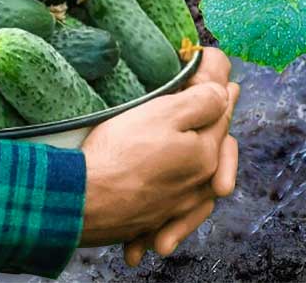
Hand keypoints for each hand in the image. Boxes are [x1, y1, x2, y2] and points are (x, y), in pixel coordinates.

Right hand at [120, 48, 239, 264]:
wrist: (80, 201)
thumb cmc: (119, 152)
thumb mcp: (163, 113)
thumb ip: (201, 101)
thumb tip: (225, 93)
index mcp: (206, 157)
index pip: (221, 116)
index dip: (222, 93)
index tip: (225, 80)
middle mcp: (197, 187)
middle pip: (214, 151)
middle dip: (220, 130)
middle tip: (222, 109)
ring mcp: (174, 209)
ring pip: (200, 186)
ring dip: (209, 172)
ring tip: (207, 159)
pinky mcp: (150, 224)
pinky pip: (173, 217)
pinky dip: (179, 212)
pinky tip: (174, 207)